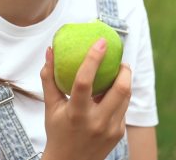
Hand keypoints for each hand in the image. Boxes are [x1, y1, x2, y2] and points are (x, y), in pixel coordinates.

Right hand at [40, 38, 131, 159]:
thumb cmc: (58, 131)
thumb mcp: (51, 106)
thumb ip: (49, 78)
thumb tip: (50, 51)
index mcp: (75, 113)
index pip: (84, 82)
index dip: (93, 59)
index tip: (101, 42)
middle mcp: (96, 122)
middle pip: (120, 89)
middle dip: (124, 70)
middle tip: (119, 60)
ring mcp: (110, 129)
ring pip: (126, 97)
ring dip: (124, 81)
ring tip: (118, 71)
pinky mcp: (119, 134)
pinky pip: (124, 108)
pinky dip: (119, 97)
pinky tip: (112, 93)